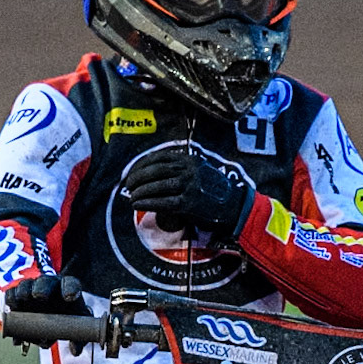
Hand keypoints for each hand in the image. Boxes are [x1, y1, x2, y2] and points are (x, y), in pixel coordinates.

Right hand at [5, 274, 90, 350]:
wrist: (52, 312)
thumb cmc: (69, 316)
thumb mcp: (78, 326)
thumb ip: (79, 337)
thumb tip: (75, 351)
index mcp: (69, 288)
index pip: (71, 284)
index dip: (71, 290)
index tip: (70, 297)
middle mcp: (49, 285)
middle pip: (45, 282)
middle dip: (42, 289)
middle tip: (39, 296)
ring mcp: (32, 287)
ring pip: (25, 287)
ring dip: (22, 296)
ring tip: (19, 304)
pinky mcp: (16, 294)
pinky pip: (11, 295)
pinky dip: (9, 304)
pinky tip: (8, 313)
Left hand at [123, 149, 251, 233]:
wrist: (234, 206)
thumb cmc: (214, 191)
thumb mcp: (199, 171)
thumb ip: (180, 169)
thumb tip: (152, 176)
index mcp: (189, 160)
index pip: (159, 157)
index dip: (141, 164)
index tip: (132, 171)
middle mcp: (188, 170)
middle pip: (155, 170)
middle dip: (137, 177)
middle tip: (128, 185)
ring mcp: (188, 186)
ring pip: (156, 186)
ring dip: (140, 191)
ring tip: (132, 196)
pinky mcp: (188, 203)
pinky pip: (162, 201)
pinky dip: (147, 202)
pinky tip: (138, 204)